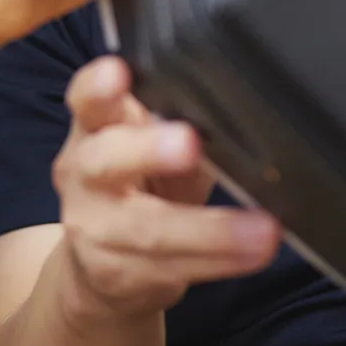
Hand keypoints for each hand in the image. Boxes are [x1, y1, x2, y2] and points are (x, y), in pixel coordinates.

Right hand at [53, 57, 278, 323]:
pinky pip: (172, 267)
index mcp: (95, 128)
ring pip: (148, 228)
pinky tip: (253, 252)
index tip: (119, 72)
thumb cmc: (139, 189)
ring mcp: (94, 227)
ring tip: (261, 230)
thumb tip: (243, 118)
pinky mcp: (115, 273)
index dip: (97, 85)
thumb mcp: (154, 148)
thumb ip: (184, 127)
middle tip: (188, 143)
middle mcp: (84, 174)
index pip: (86, 99)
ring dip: (211, 230)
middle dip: (146, 150)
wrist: (100, 268)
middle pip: (103, 159)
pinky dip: (220, 260)